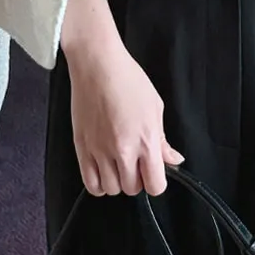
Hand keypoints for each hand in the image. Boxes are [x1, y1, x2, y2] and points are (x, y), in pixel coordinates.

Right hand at [66, 45, 183, 198]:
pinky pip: (90, 183)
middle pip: (132, 189)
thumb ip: (163, 139)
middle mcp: (123, 150)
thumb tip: (173, 159)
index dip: (156, 182)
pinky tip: (103, 170)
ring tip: (118, 164)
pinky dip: (98, 184)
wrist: (97, 65)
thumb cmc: (128, 79)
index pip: (155, 185)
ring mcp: (100, 150)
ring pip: (111, 189)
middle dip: (137, 180)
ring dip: (117, 181)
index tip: (154, 172)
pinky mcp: (81, 148)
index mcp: (146, 140)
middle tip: (135, 163)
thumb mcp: (155, 107)